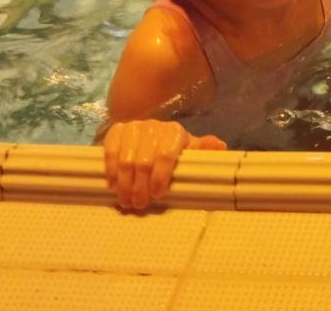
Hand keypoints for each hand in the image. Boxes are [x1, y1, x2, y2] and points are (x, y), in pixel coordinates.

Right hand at [103, 119, 226, 210]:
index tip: (157, 195)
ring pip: (126, 159)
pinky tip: (113, 185)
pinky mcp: (116, 130)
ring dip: (124, 184)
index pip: (166, 155)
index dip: (160, 176)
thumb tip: (221, 146)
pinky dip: (111, 171)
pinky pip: (110, 151)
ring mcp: (133, 127)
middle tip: (139, 204)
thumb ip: (203, 149)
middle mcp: (153, 126)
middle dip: (140, 187)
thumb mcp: (188, 149)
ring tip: (126, 201)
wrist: (149, 133)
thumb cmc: (171, 147)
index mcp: (174, 132)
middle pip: (143, 161)